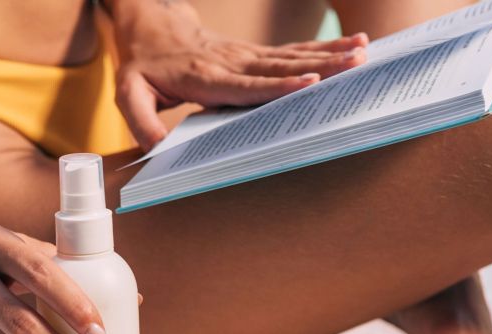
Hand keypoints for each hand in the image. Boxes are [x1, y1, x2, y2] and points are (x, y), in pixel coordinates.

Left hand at [107, 0, 368, 150]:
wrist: (151, 25)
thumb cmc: (142, 64)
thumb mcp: (129, 92)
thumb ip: (141, 120)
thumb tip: (157, 150)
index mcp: (205, 76)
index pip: (247, 84)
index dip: (278, 86)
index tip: (308, 84)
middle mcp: (232, 62)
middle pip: (282, 66)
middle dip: (320, 66)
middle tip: (354, 64)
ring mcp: (247, 55)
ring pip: (293, 55)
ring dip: (330, 54)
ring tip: (363, 52)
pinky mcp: (257, 53)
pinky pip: (294, 52)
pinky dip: (324, 49)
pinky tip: (351, 46)